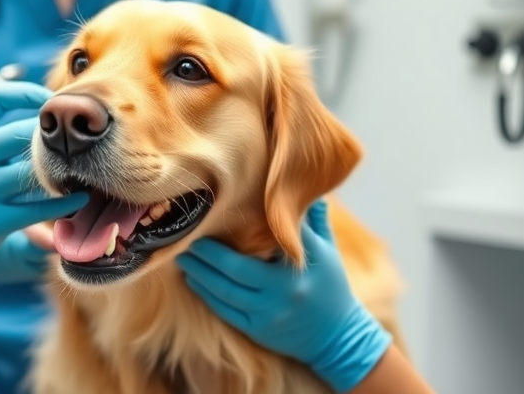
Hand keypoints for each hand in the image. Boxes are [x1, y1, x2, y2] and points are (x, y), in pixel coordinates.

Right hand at [0, 81, 87, 278]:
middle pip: (20, 135)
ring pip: (32, 174)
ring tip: (89, 165)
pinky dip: (64, 203)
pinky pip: (37, 210)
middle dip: (50, 135)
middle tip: (79, 136)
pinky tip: (81, 198)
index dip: (30, 92)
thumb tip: (49, 96)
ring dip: (63, 170)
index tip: (54, 101)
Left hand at [176, 201, 391, 392]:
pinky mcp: (260, 331)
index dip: (239, 226)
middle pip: (236, 268)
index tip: (218, 211)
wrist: (340, 337)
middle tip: (189, 238)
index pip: (267, 239)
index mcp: (302, 263)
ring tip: (183, 257)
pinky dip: (207, 294)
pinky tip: (194, 280)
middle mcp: (285, 289)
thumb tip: (299, 185)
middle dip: (207, 253)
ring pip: (225, 291)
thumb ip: (315, 219)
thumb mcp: (328, 250)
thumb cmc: (331, 285)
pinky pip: (226, 311)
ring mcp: (271, 312)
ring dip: (200, 273)